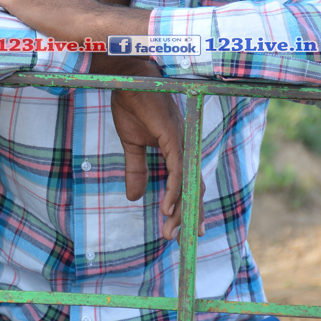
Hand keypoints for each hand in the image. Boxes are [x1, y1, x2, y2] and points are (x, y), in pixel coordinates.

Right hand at [110, 89, 204, 241]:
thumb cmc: (132, 105)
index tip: (182, 229)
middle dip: (189, 216)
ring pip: (188, 184)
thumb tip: (135, 196)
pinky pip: (178, 171)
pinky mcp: (174, 138)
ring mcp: (181, 143)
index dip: (186, 207)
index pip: (187, 184)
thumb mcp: (132, 145)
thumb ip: (136, 170)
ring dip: (181, 210)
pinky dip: (175, 191)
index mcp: (177, 149)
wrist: (128, 80)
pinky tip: (168, 208)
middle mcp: (184, 148)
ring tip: (172, 231)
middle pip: (193, 189)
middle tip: (184, 240)